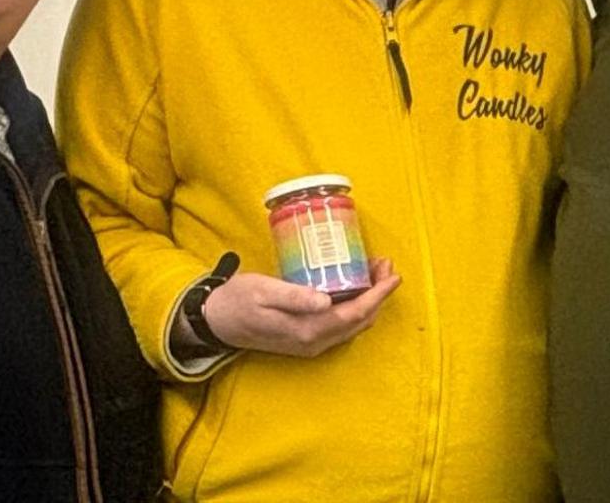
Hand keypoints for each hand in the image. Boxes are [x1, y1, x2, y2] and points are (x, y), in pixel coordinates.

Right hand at [201, 259, 400, 358]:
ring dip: (369, 301)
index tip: (393, 274)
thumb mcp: (263, 291)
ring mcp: (311, 344)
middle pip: (360, 320)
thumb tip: (326, 301)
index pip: (355, 313)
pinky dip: (355, 307)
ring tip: (376, 272)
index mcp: (307, 330)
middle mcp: (314, 342)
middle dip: (379, 294)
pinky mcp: (305, 340)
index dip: (378, 294)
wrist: (216, 322)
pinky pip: (341, 325)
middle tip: (386, 265)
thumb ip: (294, 296)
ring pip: (352, 325)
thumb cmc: (238, 300)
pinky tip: (354, 288)